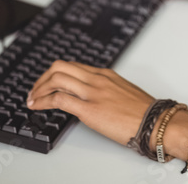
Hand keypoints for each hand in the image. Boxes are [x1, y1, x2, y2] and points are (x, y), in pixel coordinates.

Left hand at [26, 61, 153, 146]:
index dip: (54, 74)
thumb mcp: (123, 93)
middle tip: (35, 90)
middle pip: (59, 67)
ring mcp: (92, 92)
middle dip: (42, 78)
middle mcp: (96, 79)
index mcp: (105, 74)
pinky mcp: (88, 109)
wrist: (155, 122)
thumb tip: (93, 99)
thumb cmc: (144, 112)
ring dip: (38, 89)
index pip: (72, 66)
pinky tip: (36, 107)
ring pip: (56, 79)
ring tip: (32, 99)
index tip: (47, 84)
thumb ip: (106, 91)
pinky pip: (58, 99)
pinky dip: (42, 101)